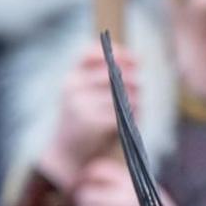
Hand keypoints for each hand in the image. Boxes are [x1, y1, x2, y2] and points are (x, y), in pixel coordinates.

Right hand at [39, 43, 139, 189]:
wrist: (66, 151)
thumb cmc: (83, 119)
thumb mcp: (85, 93)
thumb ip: (104, 76)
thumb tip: (137, 60)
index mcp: (72, 76)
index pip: (92, 53)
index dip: (118, 53)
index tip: (136, 59)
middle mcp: (73, 86)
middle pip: (115, 74)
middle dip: (134, 81)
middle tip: (139, 90)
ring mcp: (81, 103)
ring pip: (123, 94)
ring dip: (137, 100)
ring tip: (137, 106)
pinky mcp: (92, 122)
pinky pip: (124, 113)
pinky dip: (134, 115)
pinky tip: (135, 119)